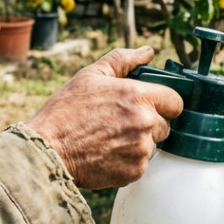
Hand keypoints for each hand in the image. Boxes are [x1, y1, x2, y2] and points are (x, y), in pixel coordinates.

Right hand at [24, 47, 182, 188]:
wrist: (47, 150)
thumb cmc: (66, 111)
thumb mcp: (91, 75)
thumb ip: (123, 60)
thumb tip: (147, 52)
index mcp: (138, 96)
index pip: (176, 101)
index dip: (164, 103)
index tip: (151, 106)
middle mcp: (145, 123)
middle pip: (166, 125)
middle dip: (150, 123)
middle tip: (121, 123)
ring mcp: (142, 149)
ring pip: (153, 145)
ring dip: (138, 143)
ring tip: (110, 138)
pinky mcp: (135, 171)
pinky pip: (141, 164)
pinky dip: (129, 161)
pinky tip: (107, 153)